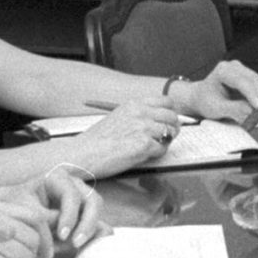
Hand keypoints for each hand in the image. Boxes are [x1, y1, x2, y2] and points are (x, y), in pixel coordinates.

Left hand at [9, 167, 106, 248]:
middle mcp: (75, 188)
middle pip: (94, 202)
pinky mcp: (86, 222)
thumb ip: (41, 223)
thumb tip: (57, 243)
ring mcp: (82, 205)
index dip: (69, 215)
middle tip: (76, 243)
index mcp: (58, 178)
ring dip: (89, 235)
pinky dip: (94, 241)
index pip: (72, 195)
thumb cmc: (16, 207)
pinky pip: (100, 230)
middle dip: (87, 224)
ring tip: (72, 249)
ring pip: (99, 217)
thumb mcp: (24, 210)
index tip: (62, 234)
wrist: (13, 216)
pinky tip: (82, 252)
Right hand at [65, 102, 182, 177]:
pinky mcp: (144, 145)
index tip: (168, 121)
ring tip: (151, 148)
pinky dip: (156, 154)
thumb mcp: (118, 117)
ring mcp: (143, 128)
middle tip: (167, 137)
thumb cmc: (97, 140)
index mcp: (134, 104)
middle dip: (173, 128)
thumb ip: (138, 116)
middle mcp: (140, 113)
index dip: (171, 112)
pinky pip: (162, 149)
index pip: (167, 101)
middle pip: (172, 117)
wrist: (83, 153)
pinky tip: (143, 155)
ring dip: (165, 142)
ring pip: (170, 133)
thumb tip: (157, 120)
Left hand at [173, 61, 257, 123]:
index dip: (253, 95)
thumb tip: (252, 110)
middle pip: (255, 81)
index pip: (242, 82)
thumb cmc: (205, 101)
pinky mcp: (247, 77)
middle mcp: (234, 67)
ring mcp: (242, 71)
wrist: (201, 97)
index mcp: (223, 71)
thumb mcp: (216, 108)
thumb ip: (233, 108)